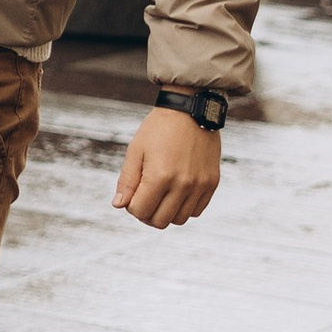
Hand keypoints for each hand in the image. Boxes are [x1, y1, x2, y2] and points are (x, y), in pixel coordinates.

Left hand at [113, 106, 222, 227]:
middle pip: (160, 221)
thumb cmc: (158, 129)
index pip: (140, 211)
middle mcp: (183, 184)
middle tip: (143, 199)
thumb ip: (127, 180)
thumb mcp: (136, 150)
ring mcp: (200, 185)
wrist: (190, 110)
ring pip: (179, 219)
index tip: (131, 194)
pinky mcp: (212, 183)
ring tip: (159, 196)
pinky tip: (175, 194)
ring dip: (165, 213)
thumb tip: (119, 205)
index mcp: (160, 176)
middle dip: (146, 214)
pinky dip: (183, 208)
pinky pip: (196, 211)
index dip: (131, 206)